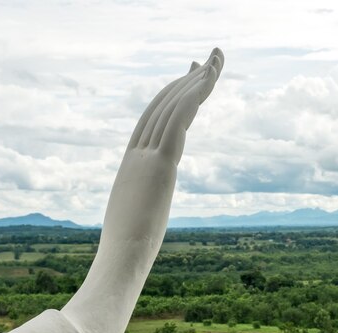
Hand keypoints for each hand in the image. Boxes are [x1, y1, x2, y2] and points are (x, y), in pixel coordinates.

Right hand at [64, 48, 223, 332]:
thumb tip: (144, 228)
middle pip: (162, 108)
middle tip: (206, 62)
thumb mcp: (136, 229)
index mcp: (132, 168)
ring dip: (196, 80)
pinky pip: (178, 119)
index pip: (151, 124)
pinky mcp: (159, 164)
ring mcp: (146, 158)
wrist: (120, 267)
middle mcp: (136, 156)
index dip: (169, 101)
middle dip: (185, 82)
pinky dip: (194, 95)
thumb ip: (142, 217)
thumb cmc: (126, 257)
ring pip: (173, 107)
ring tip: (217, 59)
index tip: (186, 85)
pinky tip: (210, 77)